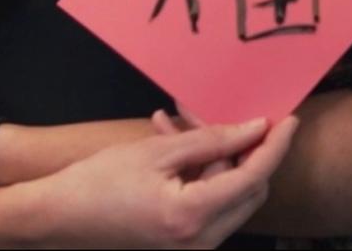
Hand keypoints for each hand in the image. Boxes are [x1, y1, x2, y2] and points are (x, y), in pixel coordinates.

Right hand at [40, 115, 298, 247]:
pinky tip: (170, 146)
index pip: (253, 177)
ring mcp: (196, 247)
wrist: (63, 216)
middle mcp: (204, 242)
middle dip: (239, 149)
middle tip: (211, 114)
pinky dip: (199, 176)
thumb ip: (208, 140)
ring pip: (228, 196)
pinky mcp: (187, 244)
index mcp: (195, 216)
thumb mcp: (154, 151)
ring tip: (174, 123)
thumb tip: (252, 130)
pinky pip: (209, 205)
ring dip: (213, 159)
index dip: (274, 146)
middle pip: (247, 190)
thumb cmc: (100, 181)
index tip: (288, 120)